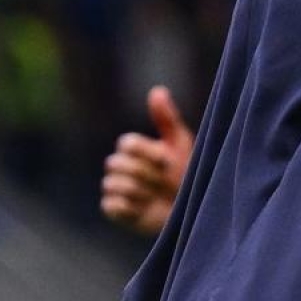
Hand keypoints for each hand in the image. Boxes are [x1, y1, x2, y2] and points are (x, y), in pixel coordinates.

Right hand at [98, 86, 194, 235]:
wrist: (189, 206)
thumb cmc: (185, 171)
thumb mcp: (179, 142)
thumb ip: (166, 118)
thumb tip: (157, 90)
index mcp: (133, 148)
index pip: (127, 143)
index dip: (148, 153)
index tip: (168, 161)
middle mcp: (119, 165)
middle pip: (117, 164)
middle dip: (146, 174)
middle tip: (165, 182)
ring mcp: (114, 187)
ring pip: (114, 184)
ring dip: (141, 191)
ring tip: (157, 196)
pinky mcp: (113, 209)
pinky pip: (112, 205)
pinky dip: (131, 208)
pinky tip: (146, 209)